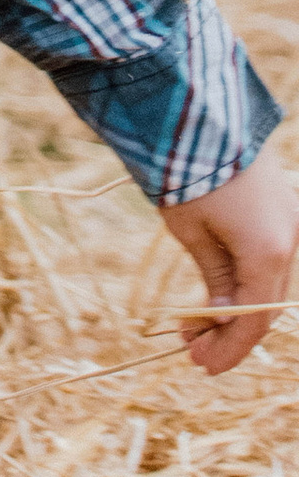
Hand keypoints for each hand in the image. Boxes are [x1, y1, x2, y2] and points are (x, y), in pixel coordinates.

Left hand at [160, 153, 296, 373]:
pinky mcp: (282, 204)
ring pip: (268, 281)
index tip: (200, 365)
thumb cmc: (188, 170)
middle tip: (192, 348)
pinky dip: (246, 278)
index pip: (254, 319)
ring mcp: (290, 219)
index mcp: (268, 252)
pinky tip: (218, 290)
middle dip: (230, 331)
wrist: (199, 110)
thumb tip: (224, 315)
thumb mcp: (191, 231)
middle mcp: (290, 238)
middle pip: (265, 303)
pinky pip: (269, 255)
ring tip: (196, 322)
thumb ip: (215, 278)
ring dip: (237, 305)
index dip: (230, 348)